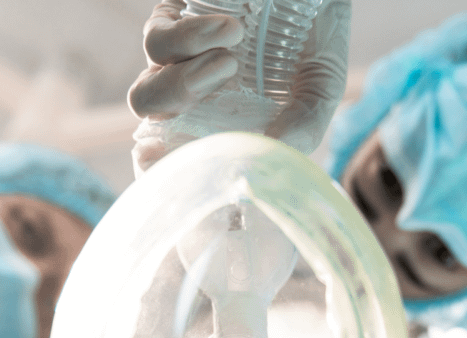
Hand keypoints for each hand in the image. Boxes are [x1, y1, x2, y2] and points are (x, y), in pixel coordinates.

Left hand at [129, 0, 349, 172]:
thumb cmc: (314, 35)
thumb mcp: (321, 87)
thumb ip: (303, 125)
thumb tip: (274, 154)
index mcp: (222, 126)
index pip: (180, 168)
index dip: (171, 184)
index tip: (188, 190)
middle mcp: (191, 100)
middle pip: (153, 145)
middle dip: (170, 146)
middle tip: (207, 133)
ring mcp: (176, 61)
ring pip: (145, 96)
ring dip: (184, 87)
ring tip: (230, 62)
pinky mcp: (170, 17)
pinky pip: (157, 43)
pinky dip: (190, 41)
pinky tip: (232, 30)